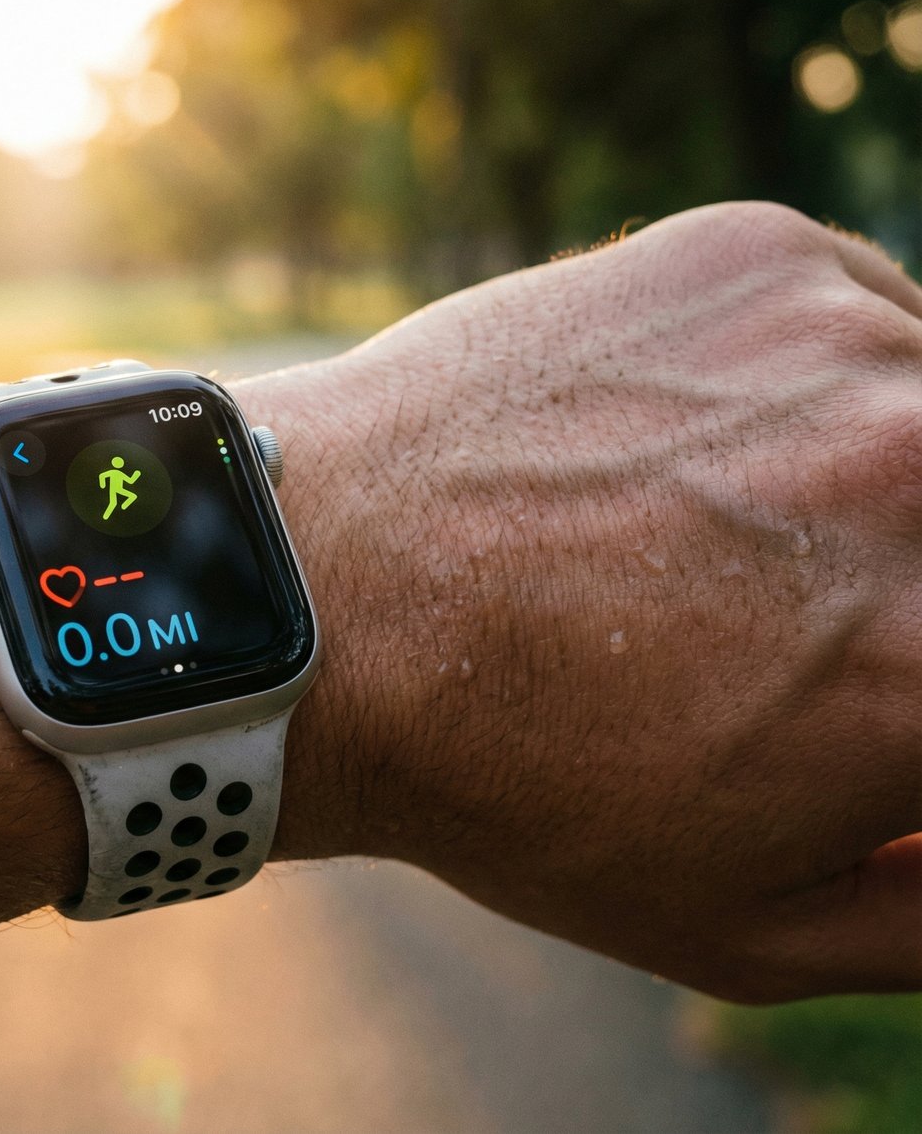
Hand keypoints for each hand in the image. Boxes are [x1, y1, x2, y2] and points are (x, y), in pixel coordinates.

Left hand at [257, 201, 921, 1001]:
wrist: (321, 597)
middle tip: (805, 617)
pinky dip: (820, 383)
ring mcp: (844, 343)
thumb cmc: (508, 781)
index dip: (910, 677)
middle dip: (914, 592)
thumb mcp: (745, 929)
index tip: (861, 677)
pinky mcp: (762, 253)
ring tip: (738, 538)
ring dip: (890, 475)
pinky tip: (699, 444)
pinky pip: (868, 315)